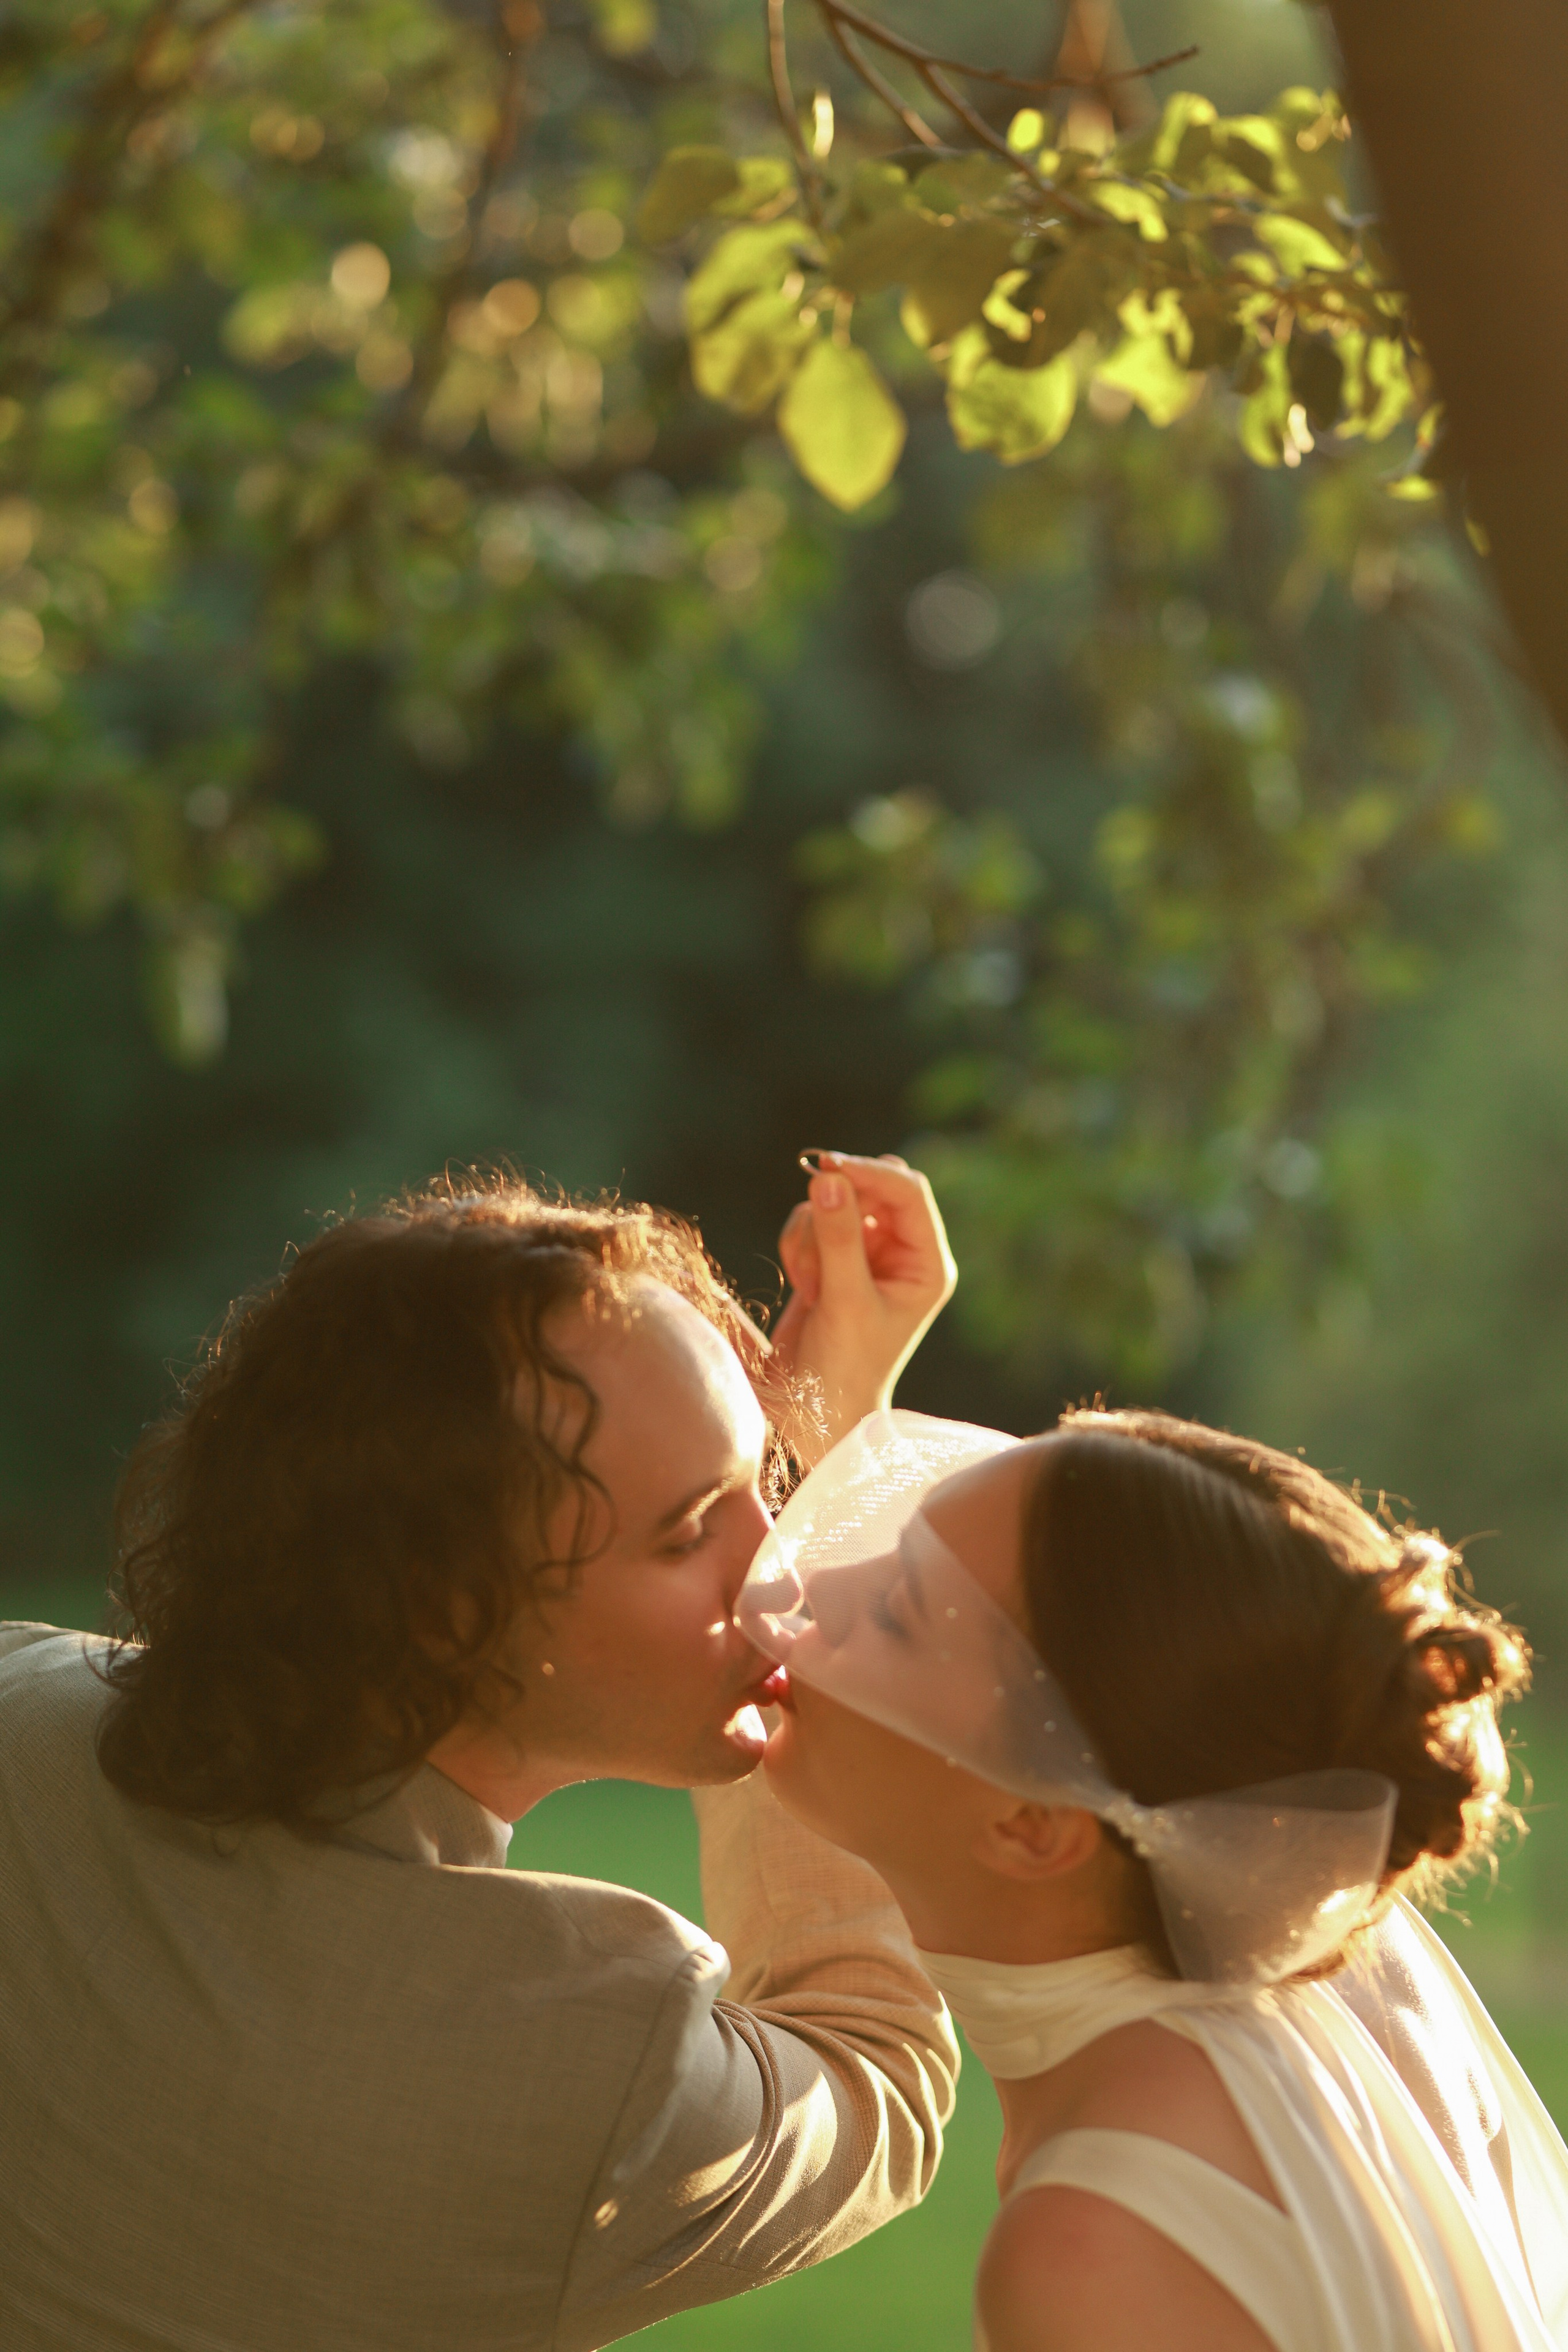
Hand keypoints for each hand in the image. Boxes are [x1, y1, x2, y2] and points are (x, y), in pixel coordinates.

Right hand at [770, 1151, 956, 1460]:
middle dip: (836, 1206)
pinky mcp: (833, 1257)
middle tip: (814, 1229)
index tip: (826, 1167)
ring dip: (812, 1236)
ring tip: (812, 1288)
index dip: (868, 1172)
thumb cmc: (845, 1367)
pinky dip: (798, 1246)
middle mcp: (903, 1253)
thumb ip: (838, 1238)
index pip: (908, 1191)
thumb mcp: (845, 1302)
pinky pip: (810, 1221)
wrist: (814, 1408)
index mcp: (927, 1264)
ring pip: (833, 1202)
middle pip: (871, 1187)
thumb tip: (827, 1178)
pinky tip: (804, 1288)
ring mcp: (868, 1253)